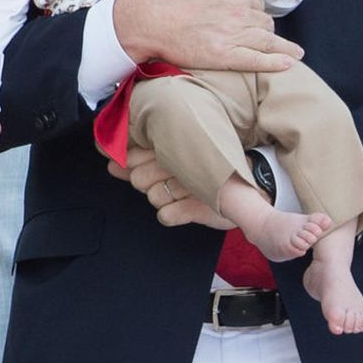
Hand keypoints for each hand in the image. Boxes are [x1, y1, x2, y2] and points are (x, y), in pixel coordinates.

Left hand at [106, 146, 230, 229]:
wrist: (251, 184)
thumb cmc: (210, 169)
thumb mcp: (177, 158)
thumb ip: (140, 161)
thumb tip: (110, 164)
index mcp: (174, 146)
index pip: (133, 155)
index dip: (131, 163)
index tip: (142, 164)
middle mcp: (180, 162)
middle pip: (139, 179)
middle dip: (148, 183)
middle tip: (170, 179)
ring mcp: (189, 185)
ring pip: (153, 197)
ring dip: (163, 198)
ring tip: (183, 192)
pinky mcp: (198, 208)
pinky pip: (165, 216)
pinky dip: (172, 214)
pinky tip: (185, 206)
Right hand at [113, 0, 302, 74]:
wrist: (150, 19)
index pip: (258, 4)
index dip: (257, 13)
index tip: (256, 20)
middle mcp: (239, 13)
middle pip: (265, 23)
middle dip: (267, 31)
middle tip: (268, 39)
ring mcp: (234, 35)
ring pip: (268, 42)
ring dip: (285, 48)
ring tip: (296, 54)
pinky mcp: (226, 56)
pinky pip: (258, 60)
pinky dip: (276, 63)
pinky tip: (289, 64)